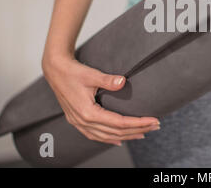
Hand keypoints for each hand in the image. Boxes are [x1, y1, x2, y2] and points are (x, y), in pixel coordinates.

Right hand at [42, 54, 159, 145]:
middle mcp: (83, 121)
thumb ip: (107, 80)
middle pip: (116, 132)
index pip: (119, 123)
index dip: (138, 123)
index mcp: (87, 112)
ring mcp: (79, 122)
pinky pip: (95, 135)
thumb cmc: (72, 72)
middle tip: (155, 126)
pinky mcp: (77, 120)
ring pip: (106, 136)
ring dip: (126, 136)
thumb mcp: (91, 74)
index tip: (153, 120)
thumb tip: (123, 81)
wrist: (55, 71)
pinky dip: (109, 139)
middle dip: (137, 130)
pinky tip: (119, 140)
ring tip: (142, 133)